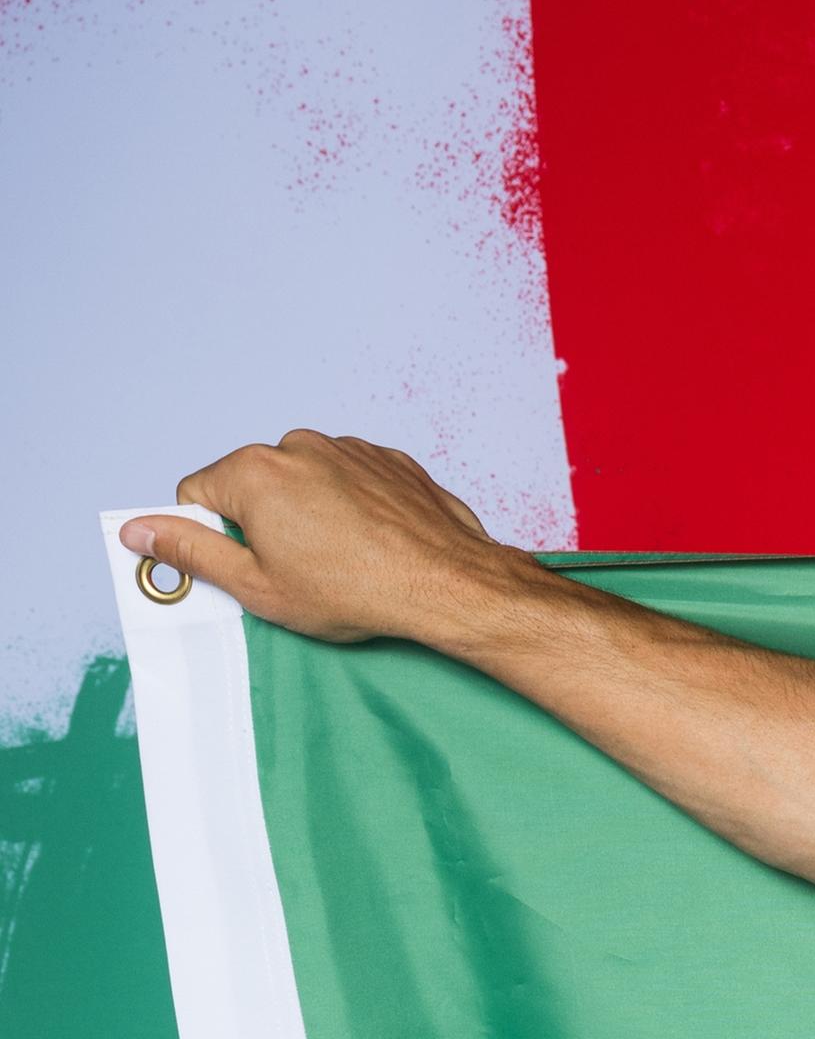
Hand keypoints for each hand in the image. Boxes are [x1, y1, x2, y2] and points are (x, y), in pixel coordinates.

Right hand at [117, 431, 535, 648]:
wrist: (450, 587)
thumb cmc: (359, 592)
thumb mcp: (257, 586)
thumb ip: (190, 553)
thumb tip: (140, 531)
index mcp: (253, 472)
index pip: (197, 496)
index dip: (214, 538)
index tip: (246, 564)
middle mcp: (298, 446)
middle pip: (252, 485)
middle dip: (265, 525)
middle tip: (301, 569)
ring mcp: (349, 448)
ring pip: (304, 482)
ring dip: (312, 514)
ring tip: (344, 559)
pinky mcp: (389, 460)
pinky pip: (351, 480)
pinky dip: (354, 507)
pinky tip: (374, 543)